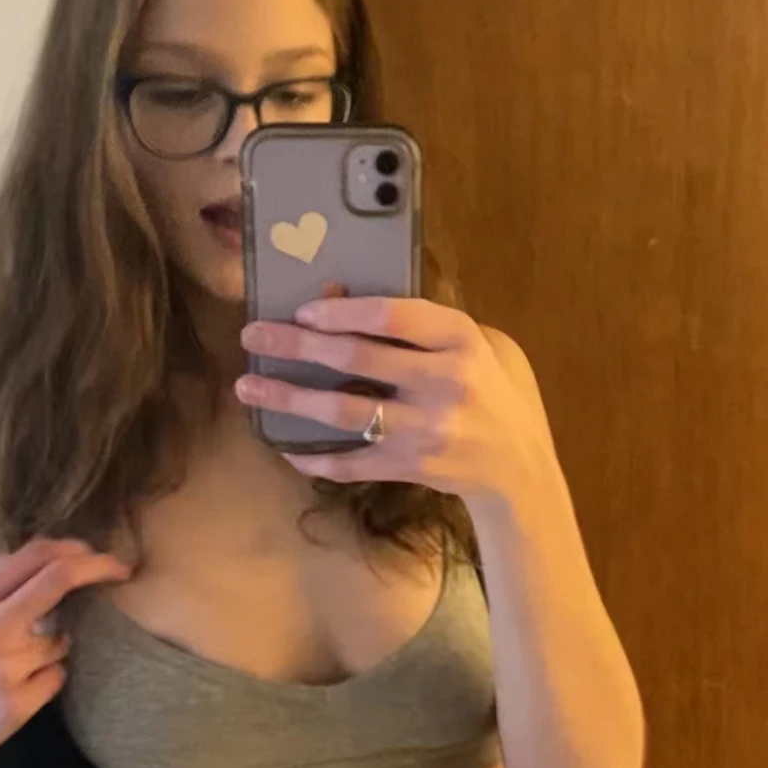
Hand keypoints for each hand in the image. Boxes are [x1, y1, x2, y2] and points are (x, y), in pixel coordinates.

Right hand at [0, 538, 131, 767]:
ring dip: (53, 648)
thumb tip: (43, 559)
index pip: (34, 557)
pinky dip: (46, 679)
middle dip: (99, 567)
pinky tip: (19, 688)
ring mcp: (5, 667)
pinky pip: (56, 677)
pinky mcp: (18, 703)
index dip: (76, 550)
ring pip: (61, 641)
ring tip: (18, 664)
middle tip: (121, 569)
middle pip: (58, 580)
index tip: (100, 555)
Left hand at [236, 294, 551, 505]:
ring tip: (247, 385)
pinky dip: (316, 458)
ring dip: (289, 397)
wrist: (520, 468)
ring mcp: (425, 429)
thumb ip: (419, 324)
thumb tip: (341, 299)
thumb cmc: (494, 392)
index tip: (302, 309)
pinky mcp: (411, 466)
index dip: (341, 310)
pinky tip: (286, 450)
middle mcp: (443, 382)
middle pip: (355, 358)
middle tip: (252, 335)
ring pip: (343, 411)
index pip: (392, 316)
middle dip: (296, 344)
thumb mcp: (475, 343)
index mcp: (460, 340)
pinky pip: (352, 462)